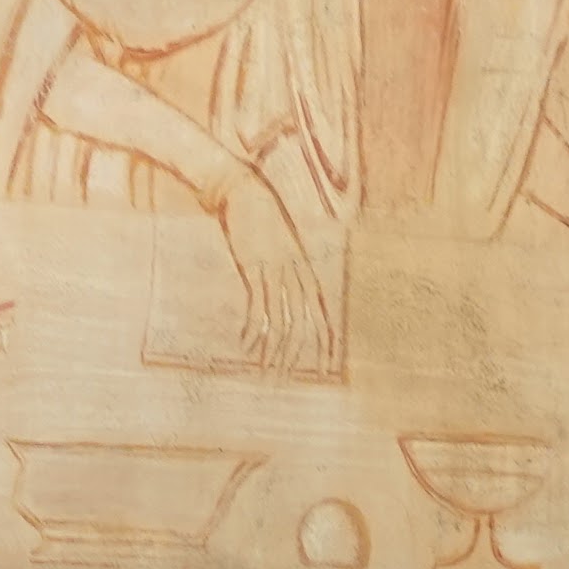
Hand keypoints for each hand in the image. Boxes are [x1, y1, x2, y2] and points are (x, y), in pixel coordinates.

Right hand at [212, 162, 331, 369]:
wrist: (241, 189)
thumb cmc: (259, 214)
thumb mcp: (279, 241)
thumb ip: (285, 265)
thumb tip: (283, 286)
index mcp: (304, 267)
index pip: (322, 311)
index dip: (327, 340)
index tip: (327, 365)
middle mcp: (295, 271)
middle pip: (305, 322)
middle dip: (298, 355)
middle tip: (287, 378)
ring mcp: (275, 270)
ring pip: (282, 320)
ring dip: (273, 350)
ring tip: (266, 371)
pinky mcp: (254, 267)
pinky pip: (257, 306)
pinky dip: (252, 329)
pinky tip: (245, 345)